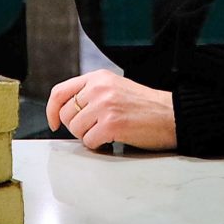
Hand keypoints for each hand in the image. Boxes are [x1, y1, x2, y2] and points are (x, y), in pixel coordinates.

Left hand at [46, 70, 176, 152]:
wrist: (172, 115)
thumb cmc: (146, 106)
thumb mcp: (115, 88)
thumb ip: (92, 93)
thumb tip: (68, 111)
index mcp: (98, 78)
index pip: (60, 92)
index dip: (51, 110)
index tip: (53, 123)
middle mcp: (99, 88)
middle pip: (66, 115)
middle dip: (77, 127)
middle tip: (95, 130)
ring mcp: (104, 106)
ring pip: (76, 129)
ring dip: (89, 136)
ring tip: (107, 133)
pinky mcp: (111, 124)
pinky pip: (89, 142)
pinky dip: (99, 146)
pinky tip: (113, 139)